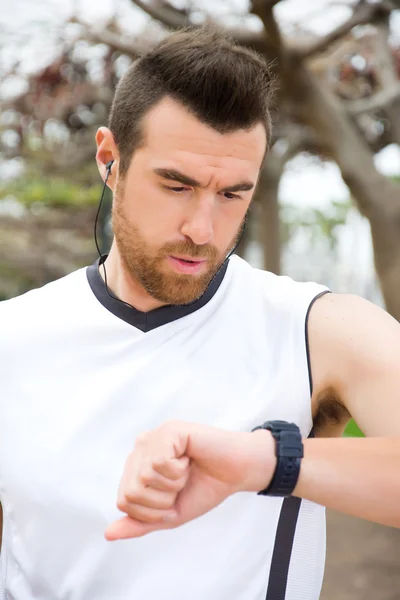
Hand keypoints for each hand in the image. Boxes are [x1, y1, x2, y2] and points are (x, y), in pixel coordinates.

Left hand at [105, 420, 275, 539]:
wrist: (236, 472)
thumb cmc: (204, 488)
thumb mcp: (169, 515)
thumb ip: (140, 523)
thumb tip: (108, 534)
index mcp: (137, 465)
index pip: (124, 501)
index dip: (152, 510)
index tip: (173, 497)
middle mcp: (141, 448)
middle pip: (131, 492)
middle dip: (162, 500)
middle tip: (181, 484)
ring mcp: (154, 437)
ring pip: (145, 477)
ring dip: (173, 484)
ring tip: (187, 470)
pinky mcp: (169, 430)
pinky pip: (159, 463)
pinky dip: (179, 471)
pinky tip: (189, 458)